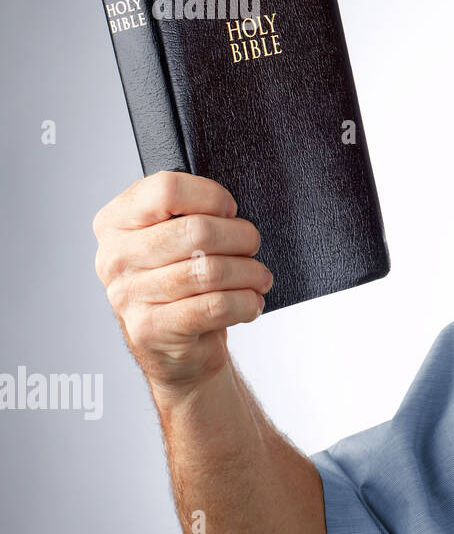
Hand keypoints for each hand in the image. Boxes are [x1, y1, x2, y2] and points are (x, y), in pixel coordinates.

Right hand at [93, 171, 271, 402]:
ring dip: (250, 272)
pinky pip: (215, 306)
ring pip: (210, 270)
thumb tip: (227, 207)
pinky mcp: (151, 329)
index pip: (166, 189)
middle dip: (241, 237)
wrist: (172, 343)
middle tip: (252, 246)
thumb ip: (187, 213)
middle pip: (196, 230)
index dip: (210, 196)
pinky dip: (245, 302)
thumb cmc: (179, 280)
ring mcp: (129, 295)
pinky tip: (251, 302)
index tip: (229, 210)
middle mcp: (115, 257)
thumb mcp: (171, 237)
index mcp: (116, 222)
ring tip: (259, 277)